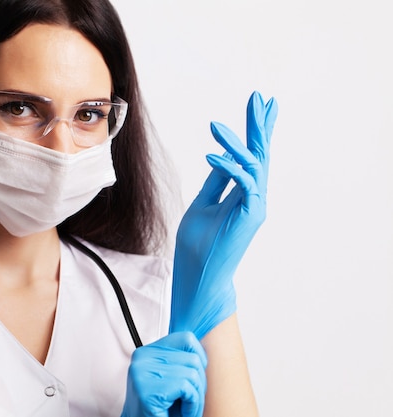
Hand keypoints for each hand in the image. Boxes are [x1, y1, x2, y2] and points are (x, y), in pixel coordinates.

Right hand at [121, 332, 207, 416]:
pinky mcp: (148, 389)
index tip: (198, 375)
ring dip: (196, 397)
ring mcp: (142, 372)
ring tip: (187, 408)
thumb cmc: (157, 408)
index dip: (200, 356)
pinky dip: (192, 405)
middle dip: (199, 384)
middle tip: (191, 400)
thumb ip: (178, 363)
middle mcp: (142, 358)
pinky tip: (183, 412)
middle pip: (192, 359)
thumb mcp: (167, 379)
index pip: (186, 339)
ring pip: (192, 374)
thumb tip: (203, 354)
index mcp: (146, 352)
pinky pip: (187, 388)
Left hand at [169, 91, 277, 338]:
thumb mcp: (203, 205)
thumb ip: (215, 182)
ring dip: (238, 142)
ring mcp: (255, 206)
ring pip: (254, 165)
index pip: (253, 156)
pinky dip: (229, 167)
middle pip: (261, 154)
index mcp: (244, 193)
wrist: (198, 276)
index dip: (256, 130)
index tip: (260, 105)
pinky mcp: (250, 216)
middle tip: (259, 97)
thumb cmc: (198, 244)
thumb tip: (218, 157)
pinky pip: (244, 184)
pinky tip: (212, 154)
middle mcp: (254, 197)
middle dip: (259, 125)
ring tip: (216, 125)